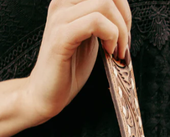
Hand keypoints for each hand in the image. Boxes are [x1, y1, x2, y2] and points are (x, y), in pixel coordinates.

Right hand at [22, 0, 131, 122]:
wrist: (45, 95)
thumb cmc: (68, 69)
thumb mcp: (90, 36)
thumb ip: (102, 18)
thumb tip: (125, 11)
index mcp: (68, 1)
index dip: (123, 7)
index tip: (125, 32)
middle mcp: (61, 3)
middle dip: (124, 16)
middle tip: (123, 42)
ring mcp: (59, 19)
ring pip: (104, 4)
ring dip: (120, 29)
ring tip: (117, 50)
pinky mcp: (61, 37)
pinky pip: (95, 22)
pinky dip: (111, 36)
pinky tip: (109, 52)